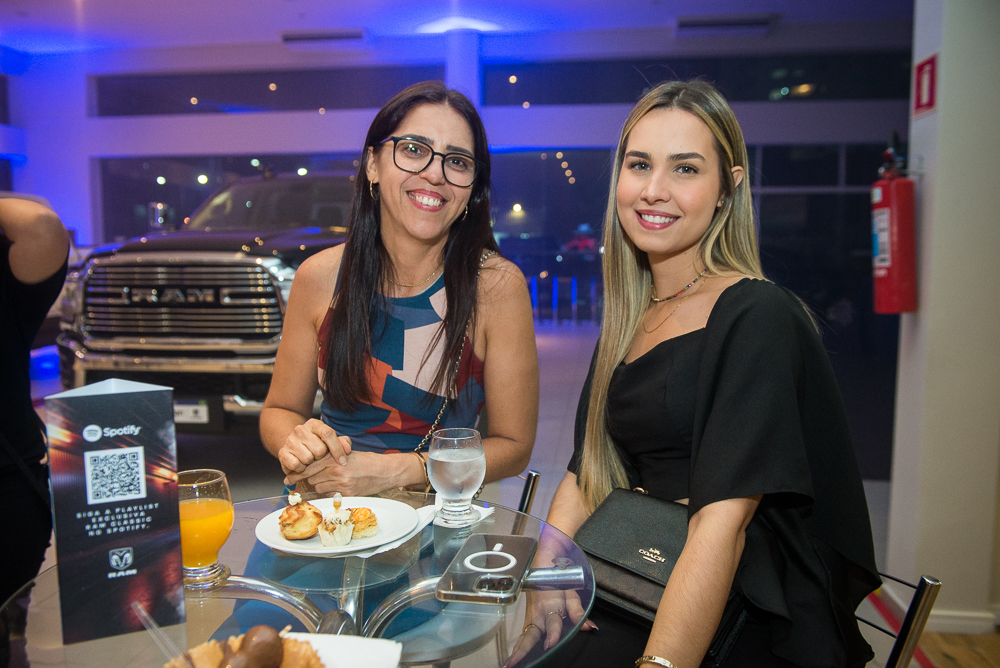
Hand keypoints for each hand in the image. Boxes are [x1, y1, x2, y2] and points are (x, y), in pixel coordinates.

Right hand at [276, 418, 351, 474]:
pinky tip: (301, 465)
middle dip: (321, 457)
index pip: (328, 433)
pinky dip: (300, 469)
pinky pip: (296, 465)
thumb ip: (342, 443)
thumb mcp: (331, 441)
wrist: (293, 446)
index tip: (343, 461)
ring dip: (311, 464)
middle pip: (319, 449)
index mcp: (314, 424)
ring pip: (308, 458)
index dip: (337, 449)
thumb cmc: (317, 444)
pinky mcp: (282, 452)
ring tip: (310, 460)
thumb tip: (347, 450)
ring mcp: (290, 440)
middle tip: (318, 457)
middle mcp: (301, 429)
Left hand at [284, 450, 400, 496]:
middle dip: (309, 479)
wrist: (384, 471)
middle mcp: (336, 471)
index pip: (309, 466)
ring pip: (319, 488)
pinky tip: (336, 487)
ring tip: (328, 481)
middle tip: (306, 480)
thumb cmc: (367, 461)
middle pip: (312, 478)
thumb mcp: (347, 453)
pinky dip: (329, 492)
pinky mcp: (347, 494)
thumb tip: (312, 462)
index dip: (297, 473)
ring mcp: (341, 484)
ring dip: (320, 486)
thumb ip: (330, 456)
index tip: (289, 477)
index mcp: (334, 459)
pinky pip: (330, 495)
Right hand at [503, 589, 595, 667]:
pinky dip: (516, 648)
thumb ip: (578, 612)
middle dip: (524, 649)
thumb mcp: (571, 594)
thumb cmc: (558, 584)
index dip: (553, 633)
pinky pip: (521, 637)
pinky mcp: (527, 623)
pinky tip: (512, 659)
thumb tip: (589, 627)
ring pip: (523, 638)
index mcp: (550, 606)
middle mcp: (538, 615)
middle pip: (530, 634)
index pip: (552, 622)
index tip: (550, 645)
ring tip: (509, 665)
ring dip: (516, 651)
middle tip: (516, 662)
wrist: (541, 572)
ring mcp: (530, 620)